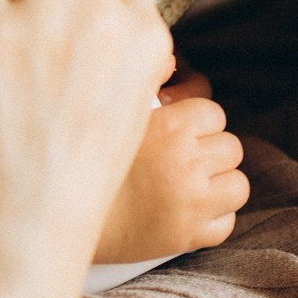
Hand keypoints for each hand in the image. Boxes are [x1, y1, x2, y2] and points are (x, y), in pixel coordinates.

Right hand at [94, 68, 249, 261]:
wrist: (60, 217)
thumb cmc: (82, 160)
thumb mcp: (113, 112)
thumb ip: (146, 82)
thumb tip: (174, 61)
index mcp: (170, 128)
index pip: (214, 113)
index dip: (199, 119)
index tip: (182, 129)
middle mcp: (186, 164)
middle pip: (231, 147)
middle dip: (212, 150)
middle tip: (185, 158)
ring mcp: (191, 203)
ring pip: (238, 185)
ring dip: (221, 183)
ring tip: (194, 185)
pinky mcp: (188, 237)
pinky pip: (226, 224)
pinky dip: (213, 218)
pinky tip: (189, 213)